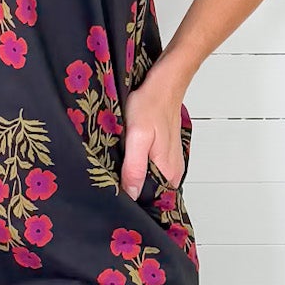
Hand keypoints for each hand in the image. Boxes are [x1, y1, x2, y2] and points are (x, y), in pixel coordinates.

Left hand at [120, 68, 185, 200]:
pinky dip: (139, 166)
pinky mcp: (165, 153)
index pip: (149, 201)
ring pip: (149, 180)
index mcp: (167, 172)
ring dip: (134, 178)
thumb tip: (131, 194)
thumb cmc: (152, 104)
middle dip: (131, 190)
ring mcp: (170, 162)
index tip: (114, 198)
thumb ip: (135, 168)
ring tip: (117, 172)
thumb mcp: (138, 136)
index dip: (131, 202)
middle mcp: (172, 171)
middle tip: (111, 183)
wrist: (164, 83)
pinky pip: (151, 168)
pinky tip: (128, 159)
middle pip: (149, 192)